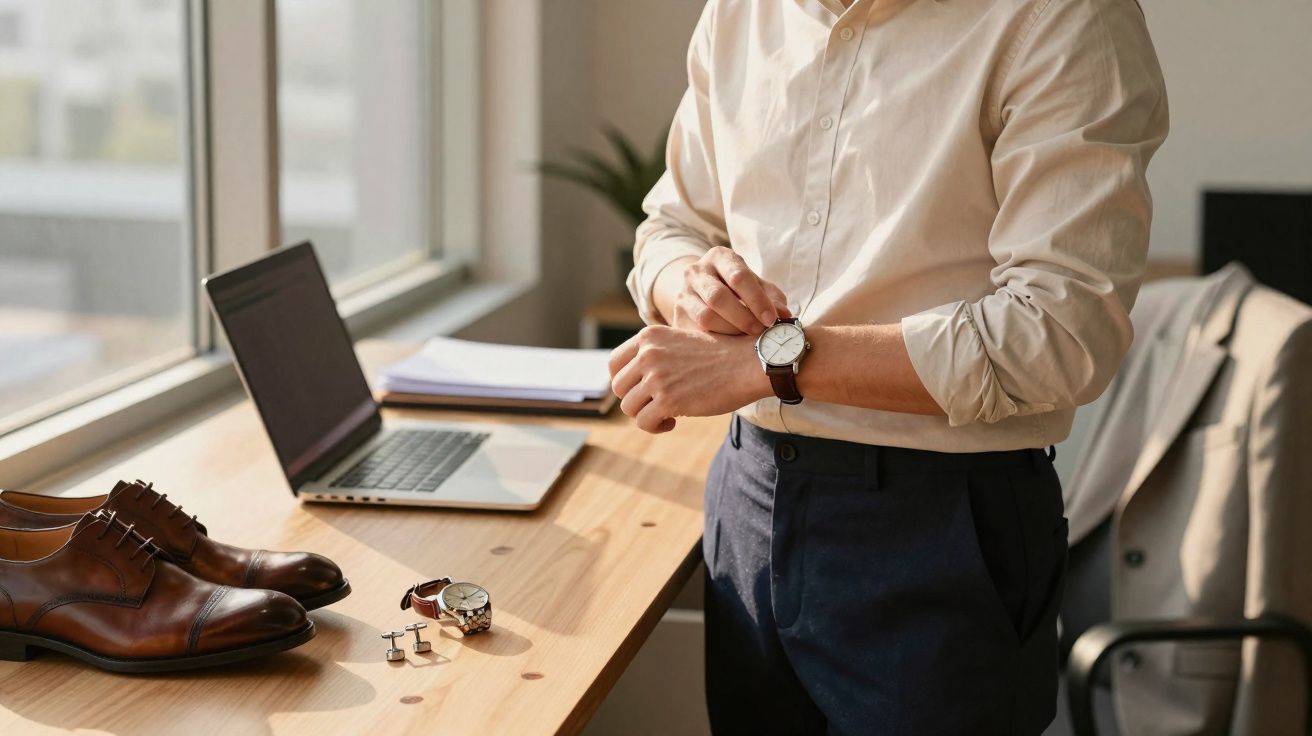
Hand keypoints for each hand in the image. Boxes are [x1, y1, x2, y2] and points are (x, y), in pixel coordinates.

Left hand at [608, 325, 770, 432]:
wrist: (749, 363)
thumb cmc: (722, 355)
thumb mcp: (682, 342)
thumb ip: (656, 355)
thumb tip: (634, 382)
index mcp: (649, 337)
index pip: (614, 363)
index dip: (622, 382)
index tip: (638, 392)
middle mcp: (648, 354)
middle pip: (619, 388)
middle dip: (636, 400)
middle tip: (657, 405)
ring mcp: (656, 377)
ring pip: (629, 407)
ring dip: (646, 415)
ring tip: (667, 415)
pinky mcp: (667, 400)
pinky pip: (643, 422)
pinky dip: (656, 427)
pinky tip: (673, 422)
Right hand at [661, 247, 789, 334]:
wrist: (705, 294)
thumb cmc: (740, 290)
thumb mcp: (758, 287)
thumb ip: (772, 298)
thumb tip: (785, 316)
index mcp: (720, 257)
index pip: (739, 276)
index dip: (758, 300)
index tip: (772, 320)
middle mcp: (696, 271)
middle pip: (718, 297)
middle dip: (743, 318)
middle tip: (760, 332)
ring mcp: (683, 294)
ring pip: (705, 317)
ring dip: (730, 332)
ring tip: (747, 339)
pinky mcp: (677, 316)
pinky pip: (696, 333)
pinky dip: (717, 341)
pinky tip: (731, 346)